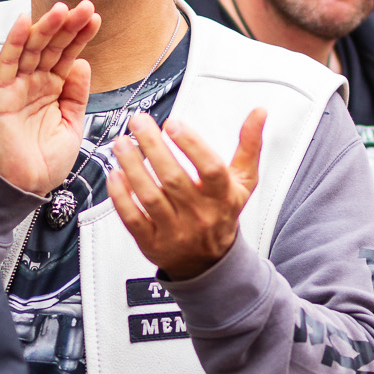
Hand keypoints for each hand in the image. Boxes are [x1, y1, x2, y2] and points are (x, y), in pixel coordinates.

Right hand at [0, 2, 99, 194]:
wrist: (26, 186)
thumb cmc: (46, 160)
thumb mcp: (72, 123)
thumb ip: (77, 93)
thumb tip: (82, 63)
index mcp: (52, 88)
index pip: (67, 55)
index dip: (80, 36)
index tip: (96, 18)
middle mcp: (34, 83)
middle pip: (51, 46)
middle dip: (68, 26)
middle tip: (86, 6)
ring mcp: (16, 87)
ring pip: (31, 49)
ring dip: (45, 27)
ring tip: (62, 9)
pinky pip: (6, 63)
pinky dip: (14, 42)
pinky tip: (24, 22)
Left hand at [107, 109, 263, 280]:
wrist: (209, 261)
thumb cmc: (222, 212)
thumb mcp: (243, 181)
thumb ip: (249, 145)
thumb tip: (259, 112)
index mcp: (223, 196)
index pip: (210, 169)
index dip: (192, 145)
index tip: (174, 124)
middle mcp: (200, 214)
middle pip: (174, 179)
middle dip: (153, 147)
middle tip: (139, 122)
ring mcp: (175, 230)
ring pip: (150, 197)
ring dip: (133, 167)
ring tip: (121, 143)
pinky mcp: (152, 242)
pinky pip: (133, 218)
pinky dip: (121, 196)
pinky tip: (115, 174)